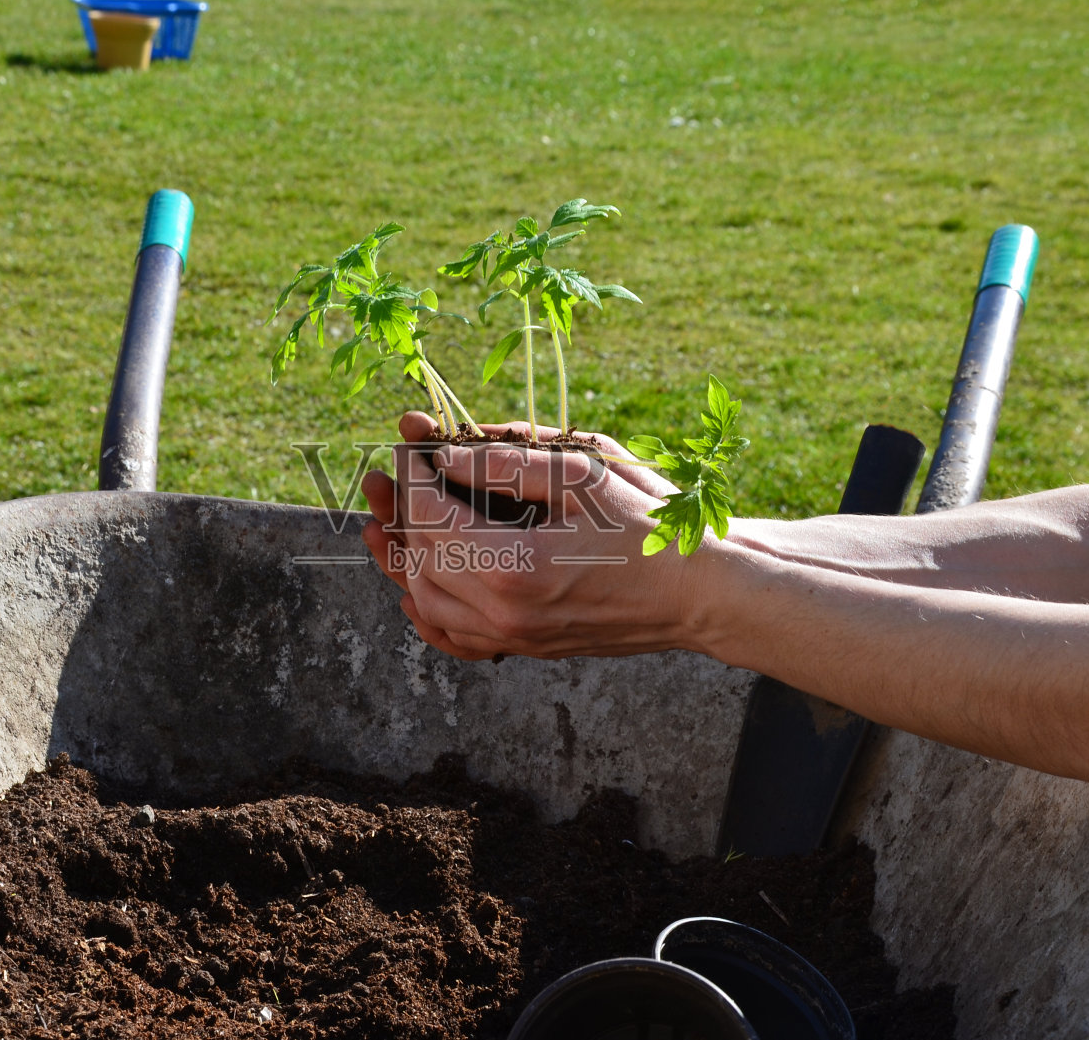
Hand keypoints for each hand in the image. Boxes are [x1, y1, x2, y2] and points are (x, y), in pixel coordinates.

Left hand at [361, 411, 717, 659]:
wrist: (701, 592)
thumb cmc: (651, 526)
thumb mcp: (582, 474)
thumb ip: (505, 464)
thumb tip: (445, 456)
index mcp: (513, 566)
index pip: (430, 516)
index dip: (412, 472)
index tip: (411, 441)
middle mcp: (504, 612)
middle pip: (419, 559)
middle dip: (399, 509)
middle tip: (390, 472)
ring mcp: (515, 637)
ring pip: (427, 602)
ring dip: (403, 559)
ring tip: (386, 523)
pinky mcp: (528, 647)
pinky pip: (456, 640)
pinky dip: (426, 613)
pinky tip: (415, 589)